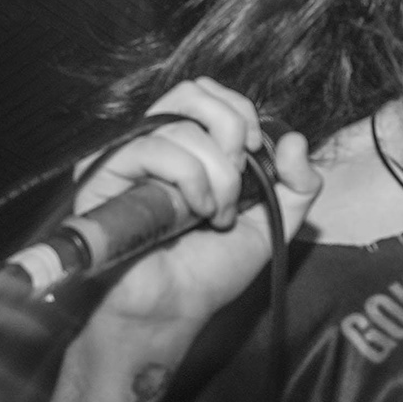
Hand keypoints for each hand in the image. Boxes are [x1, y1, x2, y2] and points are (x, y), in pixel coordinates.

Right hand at [66, 76, 320, 351]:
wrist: (172, 310)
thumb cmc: (208, 273)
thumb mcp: (270, 225)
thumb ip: (297, 185)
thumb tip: (295, 139)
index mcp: (189, 149)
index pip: (209, 94)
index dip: (240, 112)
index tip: (255, 152)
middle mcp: (156, 145)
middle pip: (192, 91)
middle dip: (231, 129)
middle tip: (238, 176)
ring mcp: (128, 156)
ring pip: (182, 125)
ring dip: (218, 174)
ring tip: (215, 215)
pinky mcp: (104, 171)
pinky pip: (154, 147)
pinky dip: (189, 178)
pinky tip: (194, 213)